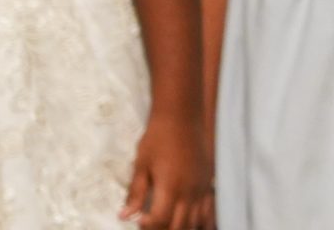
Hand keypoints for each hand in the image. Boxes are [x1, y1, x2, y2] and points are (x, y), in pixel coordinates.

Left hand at [122, 109, 213, 229]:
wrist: (182, 115)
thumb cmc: (158, 138)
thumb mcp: (141, 165)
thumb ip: (135, 193)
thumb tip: (124, 216)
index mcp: (170, 187)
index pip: (159, 221)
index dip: (147, 227)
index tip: (139, 222)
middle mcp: (189, 191)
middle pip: (178, 226)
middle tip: (151, 225)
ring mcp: (202, 187)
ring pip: (196, 221)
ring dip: (182, 227)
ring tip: (169, 224)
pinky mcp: (209, 181)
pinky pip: (209, 209)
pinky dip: (201, 220)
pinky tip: (191, 221)